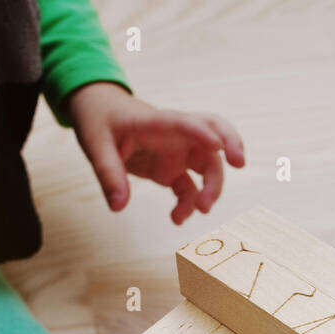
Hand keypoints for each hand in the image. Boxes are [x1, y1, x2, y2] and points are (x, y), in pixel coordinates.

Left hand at [67, 82, 245, 223]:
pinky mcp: (172, 169)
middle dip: (230, 145)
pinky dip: (189, 204)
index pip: (184, 122)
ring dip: (212, 187)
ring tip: (202, 210)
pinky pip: (190, 187)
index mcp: (156, 122)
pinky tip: (176, 219)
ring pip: (208, 165)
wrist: (100, 113)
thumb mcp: (95, 145)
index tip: (219, 146)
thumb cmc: (99, 121)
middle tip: (240, 164)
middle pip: (212, 135)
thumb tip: (118, 207)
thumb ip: (109, 174)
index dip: (202, 132)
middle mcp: (174, 136)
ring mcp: (176, 152)